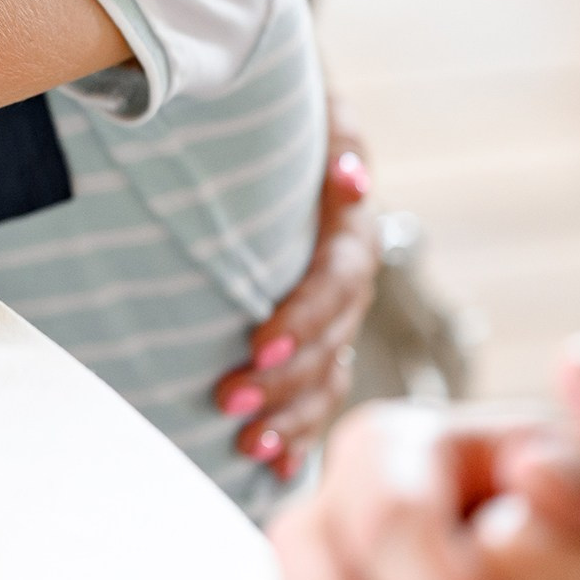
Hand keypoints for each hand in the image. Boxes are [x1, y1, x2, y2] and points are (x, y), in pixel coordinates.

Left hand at [216, 95, 382, 477]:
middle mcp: (350, 285)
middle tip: (228, 401)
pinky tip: (272, 469)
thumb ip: (334, 136)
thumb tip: (352, 175)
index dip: (301, 318)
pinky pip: (316, 398)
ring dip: (291, 419)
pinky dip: (297, 436)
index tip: (257, 345)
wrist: (278, 136)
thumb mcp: (311, 111)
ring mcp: (335, 322)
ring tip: (249, 447)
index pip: (336, 283)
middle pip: (330, 344)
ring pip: (326, 380)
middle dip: (282, 381)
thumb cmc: (280, 118)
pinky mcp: (314, 347)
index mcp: (351, 234)